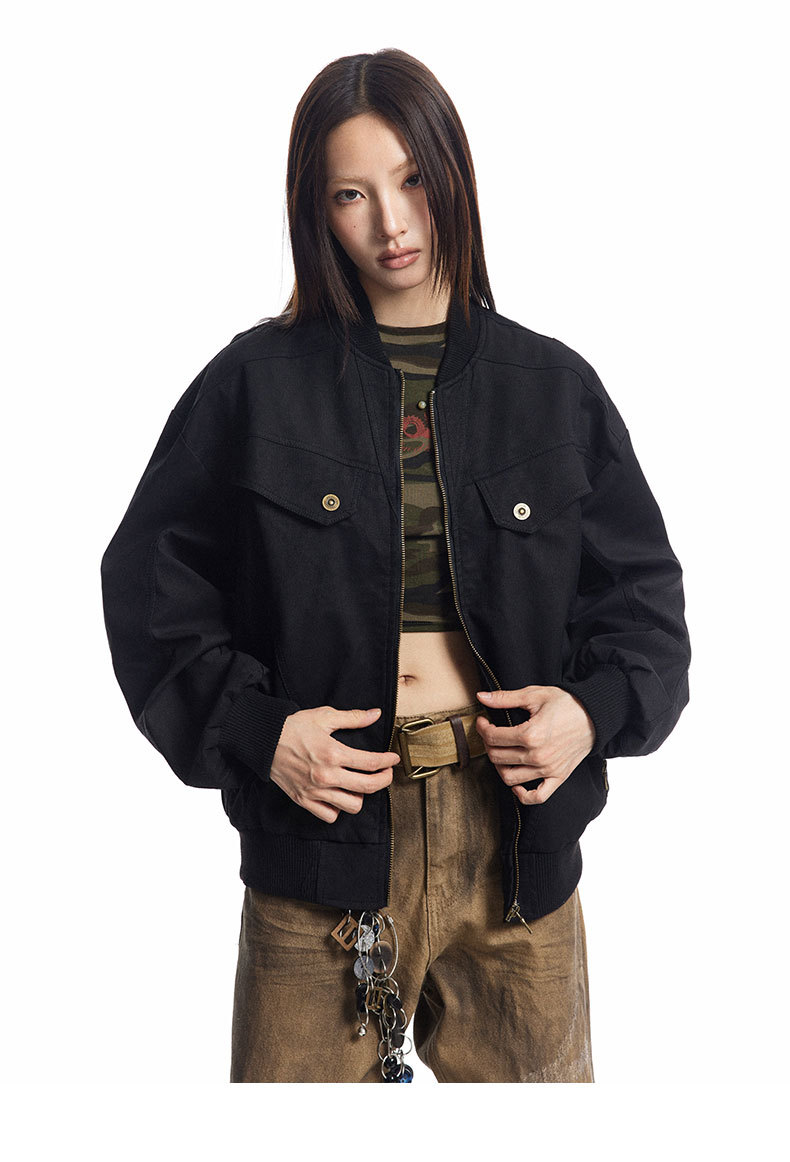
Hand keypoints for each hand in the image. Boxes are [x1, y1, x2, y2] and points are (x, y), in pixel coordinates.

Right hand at [269, 706, 399, 822]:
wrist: (264, 741)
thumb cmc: (294, 727)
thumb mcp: (324, 716)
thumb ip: (353, 718)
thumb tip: (376, 714)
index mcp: (333, 753)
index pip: (371, 763)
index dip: (388, 762)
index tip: (393, 759)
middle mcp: (326, 775)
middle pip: (368, 787)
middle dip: (384, 780)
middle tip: (386, 773)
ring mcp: (315, 791)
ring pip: (352, 806)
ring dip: (361, 795)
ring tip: (359, 784)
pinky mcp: (304, 800)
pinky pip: (330, 815)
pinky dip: (338, 808)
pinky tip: (339, 795)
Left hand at [475, 686, 595, 804]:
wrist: (594, 716)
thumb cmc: (566, 704)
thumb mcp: (534, 695)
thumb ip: (505, 698)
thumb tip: (481, 697)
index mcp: (530, 734)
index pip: (493, 737)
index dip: (482, 728)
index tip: (483, 722)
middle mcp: (538, 756)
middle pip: (497, 757)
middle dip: (488, 744)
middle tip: (491, 734)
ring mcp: (548, 769)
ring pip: (510, 778)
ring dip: (499, 766)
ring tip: (501, 753)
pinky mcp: (558, 777)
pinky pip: (537, 797)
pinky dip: (523, 795)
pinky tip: (516, 784)